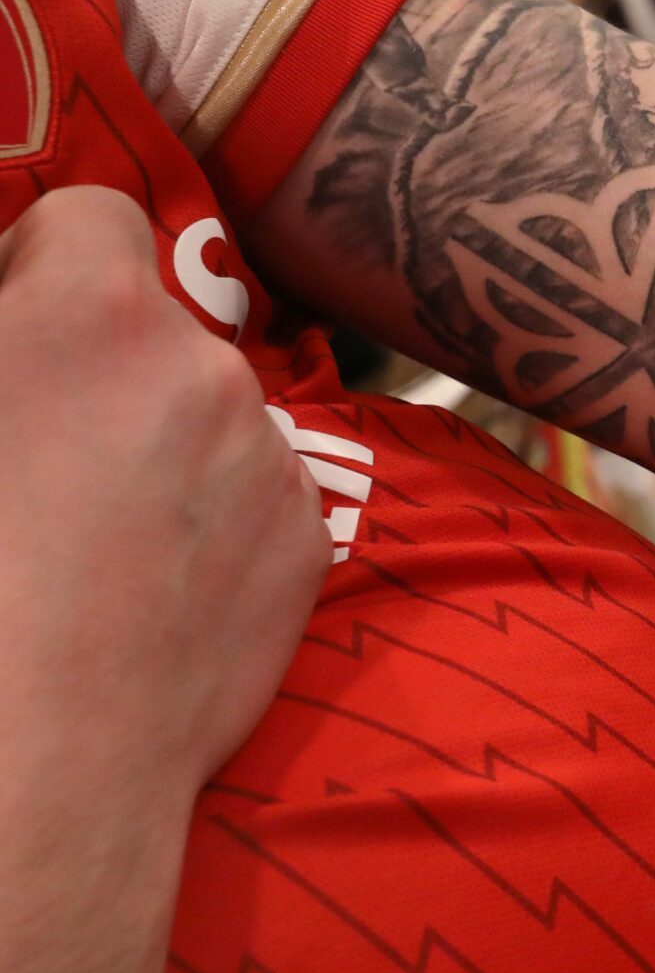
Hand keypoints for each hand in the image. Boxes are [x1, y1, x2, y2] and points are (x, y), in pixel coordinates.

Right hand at [0, 187, 328, 801]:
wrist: (32, 756)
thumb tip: (16, 349)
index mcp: (92, 318)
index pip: (92, 217)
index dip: (38, 261)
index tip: (4, 324)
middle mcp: (204, 370)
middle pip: (149, 329)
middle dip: (91, 369)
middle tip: (23, 451)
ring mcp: (270, 461)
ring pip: (206, 416)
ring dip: (152, 446)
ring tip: (73, 541)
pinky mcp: (306, 547)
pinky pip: (251, 498)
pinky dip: (205, 522)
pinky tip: (135, 594)